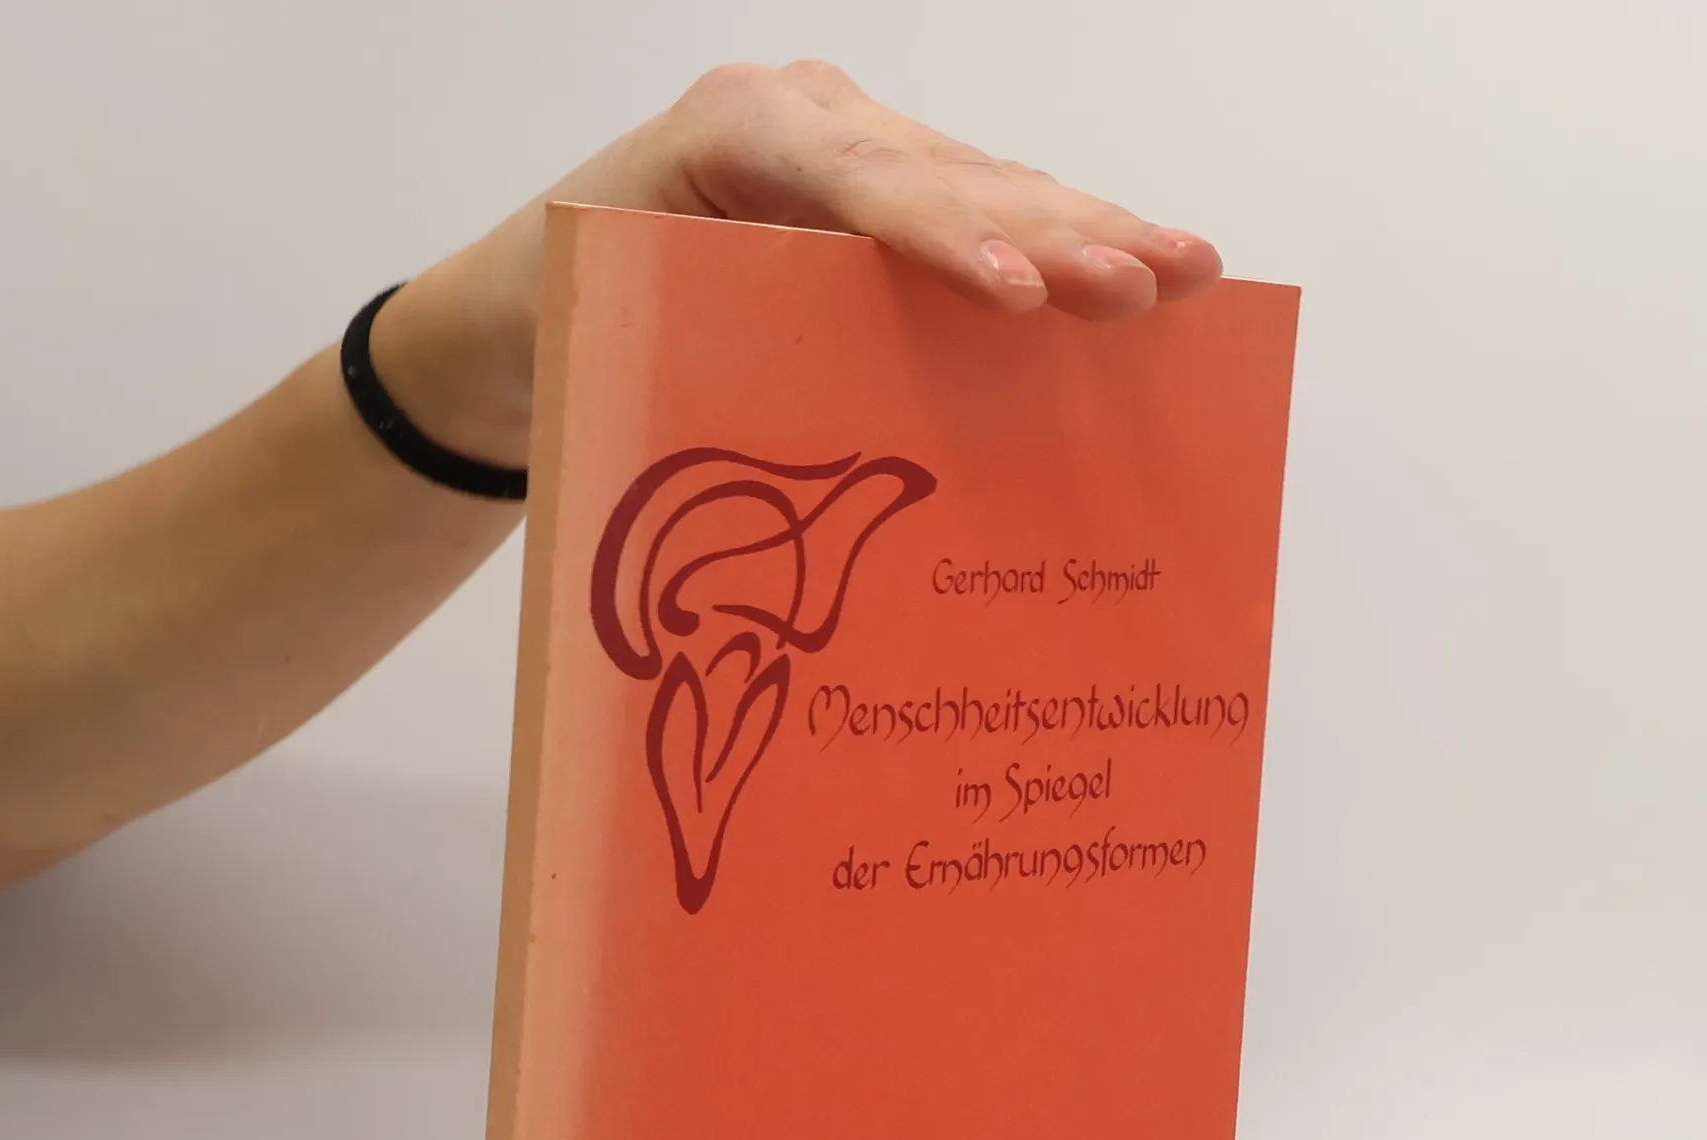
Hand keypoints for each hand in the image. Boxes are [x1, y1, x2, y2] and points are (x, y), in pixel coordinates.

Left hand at [372, 60, 1223, 470]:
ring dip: (1090, 229)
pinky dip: (1055, 242)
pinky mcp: (871, 196)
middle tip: (1160, 278)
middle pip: (954, 176)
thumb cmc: (562, 319)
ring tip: (1187, 267)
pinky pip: (974, 213)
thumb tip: (847, 451)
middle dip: (1064, 229)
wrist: (519, 305)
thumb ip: (724, 343)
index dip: (953, 240)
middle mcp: (806, 122)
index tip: (1025, 293)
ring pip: (985, 184)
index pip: (865, 185)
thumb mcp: (614, 325)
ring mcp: (848, 150)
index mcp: (735, 135)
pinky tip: (1135, 270)